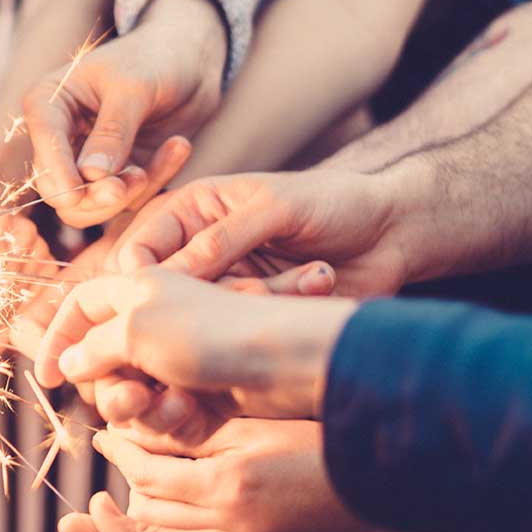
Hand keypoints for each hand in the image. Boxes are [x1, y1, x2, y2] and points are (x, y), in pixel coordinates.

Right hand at [24, 0, 226, 227]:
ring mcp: (88, 160)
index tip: (82, 192)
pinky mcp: (118, 176)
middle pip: (58, 188)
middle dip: (93, 195)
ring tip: (158, 163)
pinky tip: (177, 148)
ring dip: (124, 195)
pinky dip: (154, 182)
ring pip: (88, 205)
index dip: (59, 172)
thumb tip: (91, 176)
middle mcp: (62, 137)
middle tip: (129, 186)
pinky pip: (127, 200)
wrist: (192, 59)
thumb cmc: (156, 57)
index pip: (44, 145)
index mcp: (50, 103)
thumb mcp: (134, 88)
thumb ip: (112, 132)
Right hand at [36, 269, 356, 428]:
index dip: (58, 337)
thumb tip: (69, 364)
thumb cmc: (222, 327)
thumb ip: (95, 345)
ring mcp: (187, 355)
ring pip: (137, 392)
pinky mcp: (209, 390)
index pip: (83, 304)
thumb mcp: (141, 326)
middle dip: (109, 384)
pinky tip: (193, 415)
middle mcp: (163, 316)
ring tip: (169, 406)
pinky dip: (175, 419)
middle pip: (106, 357)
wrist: (299, 358)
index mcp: (143, 283)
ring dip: (144, 406)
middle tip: (127, 399)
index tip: (45, 379)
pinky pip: (170, 413)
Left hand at [94, 419, 378, 531]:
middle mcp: (226, 523)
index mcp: (226, 486)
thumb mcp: (260, 426)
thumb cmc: (327, 443)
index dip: (120, 449)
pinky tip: (175, 501)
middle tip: (116, 454)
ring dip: (145, 505)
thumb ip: (199, 427)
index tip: (104, 433)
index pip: (146, 472)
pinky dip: (171, 524)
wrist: (383, 492)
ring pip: (165, 530)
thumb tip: (142, 418)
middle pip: (145, 509)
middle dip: (126, 482)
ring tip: (140, 477)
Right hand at [112, 169, 405, 294]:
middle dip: (214, 298)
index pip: (137, 252)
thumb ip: (220, 240)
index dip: (138, 281)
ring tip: (315, 274)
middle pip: (168, 295)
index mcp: (189, 211)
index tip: (159, 302)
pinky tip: (322, 281)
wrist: (394, 231)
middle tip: (252, 291)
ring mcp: (225, 286)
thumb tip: (162, 278)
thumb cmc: (335, 203)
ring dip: (264, 300)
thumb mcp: (276, 208)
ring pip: (210, 318)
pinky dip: (285, 310)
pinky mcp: (253, 315)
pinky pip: (246, 329)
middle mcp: (198, 252)